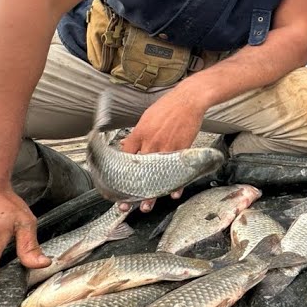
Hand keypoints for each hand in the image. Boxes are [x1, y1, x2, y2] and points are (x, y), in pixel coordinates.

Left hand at [117, 88, 208, 211]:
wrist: (188, 100)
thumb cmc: (167, 107)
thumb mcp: (146, 117)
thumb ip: (136, 134)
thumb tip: (127, 145)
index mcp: (139, 133)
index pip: (125, 157)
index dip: (120, 173)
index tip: (118, 184)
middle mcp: (151, 143)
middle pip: (138, 171)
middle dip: (131, 190)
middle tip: (126, 204)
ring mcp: (167, 148)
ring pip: (156, 176)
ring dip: (151, 193)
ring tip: (147, 206)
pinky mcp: (181, 150)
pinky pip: (177, 171)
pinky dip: (176, 184)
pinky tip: (173, 194)